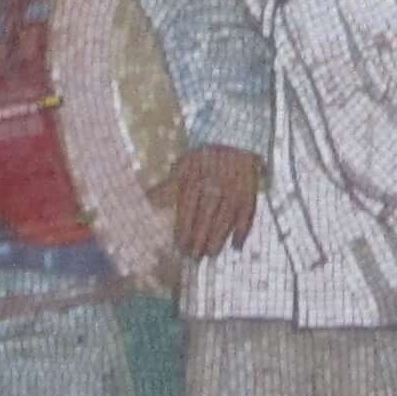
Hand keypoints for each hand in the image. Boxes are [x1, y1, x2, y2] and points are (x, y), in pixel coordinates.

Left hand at [171, 144, 264, 262]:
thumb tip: (147, 202)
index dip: (183, 231)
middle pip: (206, 218)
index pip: (188, 211)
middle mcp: (214, 186)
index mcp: (195, 180)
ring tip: (210, 254)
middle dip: (199, 239)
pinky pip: (248, 214)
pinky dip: (243, 231)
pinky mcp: (249, 192)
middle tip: (194, 256)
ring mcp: (233, 190)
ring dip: (218, 239)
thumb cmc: (205, 157)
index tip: (180, 246)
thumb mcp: (183, 167)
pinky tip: (237, 246)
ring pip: (225, 219)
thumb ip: (167, 187)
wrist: (235, 139)